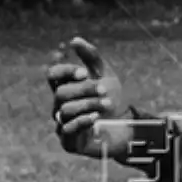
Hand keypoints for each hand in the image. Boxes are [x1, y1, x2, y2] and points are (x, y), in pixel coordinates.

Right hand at [45, 38, 131, 159]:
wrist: (128, 127)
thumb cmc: (113, 99)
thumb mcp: (105, 74)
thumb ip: (91, 57)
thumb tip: (74, 40)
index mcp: (65, 87)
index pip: (53, 75)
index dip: (65, 72)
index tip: (85, 73)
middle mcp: (59, 106)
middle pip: (61, 93)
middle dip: (84, 89)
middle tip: (104, 90)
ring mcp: (62, 124)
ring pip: (66, 110)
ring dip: (89, 105)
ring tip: (107, 105)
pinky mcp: (69, 142)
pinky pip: (68, 130)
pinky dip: (83, 121)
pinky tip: (96, 118)